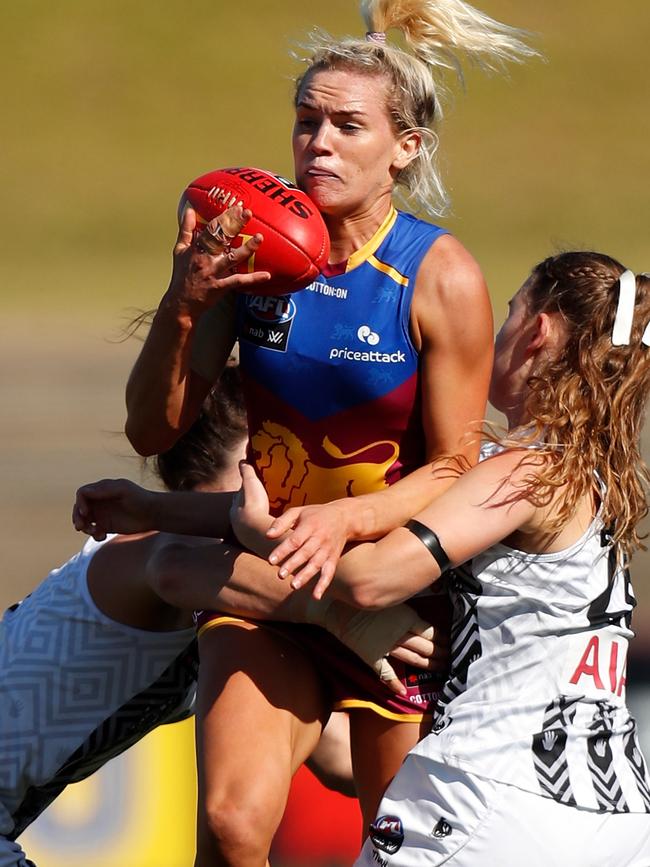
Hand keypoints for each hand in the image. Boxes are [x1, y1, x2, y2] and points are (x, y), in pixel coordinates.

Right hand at [72, 478, 157, 539]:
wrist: (153, 514)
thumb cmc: (140, 498)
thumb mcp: (124, 490)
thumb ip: (105, 489)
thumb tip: (84, 492)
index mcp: (102, 489)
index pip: (82, 494)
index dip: (80, 503)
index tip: (86, 512)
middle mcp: (99, 501)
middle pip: (79, 508)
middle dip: (77, 517)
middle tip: (81, 527)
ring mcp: (102, 514)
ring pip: (84, 521)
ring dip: (85, 527)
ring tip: (95, 532)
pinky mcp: (106, 526)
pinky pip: (93, 531)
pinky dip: (94, 535)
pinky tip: (102, 536)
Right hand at [168, 204, 270, 316]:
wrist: (181, 303)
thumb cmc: (181, 275)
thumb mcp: (180, 250)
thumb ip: (186, 229)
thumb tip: (190, 209)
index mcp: (196, 248)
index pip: (211, 229)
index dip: (224, 217)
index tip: (236, 207)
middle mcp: (205, 259)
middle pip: (222, 239)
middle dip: (235, 225)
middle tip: (247, 213)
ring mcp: (214, 273)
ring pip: (232, 258)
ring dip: (247, 248)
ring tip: (260, 238)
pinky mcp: (220, 287)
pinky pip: (238, 281)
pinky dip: (252, 279)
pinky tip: (267, 275)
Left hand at [230, 462, 275, 556]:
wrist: (257, 531)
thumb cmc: (253, 505)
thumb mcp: (250, 483)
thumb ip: (246, 472)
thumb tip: (242, 461)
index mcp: (235, 506)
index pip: (237, 497)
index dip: (241, 493)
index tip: (246, 490)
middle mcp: (236, 520)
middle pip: (239, 512)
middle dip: (245, 508)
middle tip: (253, 505)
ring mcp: (243, 533)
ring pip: (246, 525)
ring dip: (252, 522)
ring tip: (260, 519)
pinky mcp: (253, 542)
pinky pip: (255, 535)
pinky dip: (259, 531)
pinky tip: (265, 532)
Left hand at [267, 498, 358, 598]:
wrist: (344, 518)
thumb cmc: (315, 515)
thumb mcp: (298, 512)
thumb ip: (281, 522)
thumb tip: (267, 535)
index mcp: (310, 525)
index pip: (295, 540)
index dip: (283, 550)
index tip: (271, 561)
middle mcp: (320, 538)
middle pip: (305, 553)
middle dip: (293, 564)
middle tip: (280, 575)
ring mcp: (328, 550)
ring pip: (317, 564)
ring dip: (306, 576)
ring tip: (294, 586)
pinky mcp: (333, 559)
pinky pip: (329, 573)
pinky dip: (323, 585)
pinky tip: (316, 596)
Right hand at [304, 599, 446, 696]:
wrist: (337, 607)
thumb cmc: (366, 598)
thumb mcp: (392, 597)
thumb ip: (408, 605)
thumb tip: (428, 599)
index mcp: (406, 617)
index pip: (431, 633)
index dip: (444, 641)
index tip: (453, 645)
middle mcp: (399, 634)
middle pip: (426, 647)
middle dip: (441, 655)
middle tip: (452, 660)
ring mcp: (386, 647)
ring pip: (413, 659)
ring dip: (428, 665)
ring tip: (440, 669)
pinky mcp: (372, 657)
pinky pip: (385, 673)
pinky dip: (394, 683)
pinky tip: (403, 691)